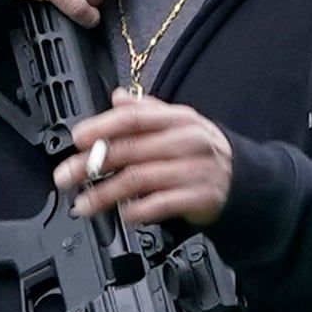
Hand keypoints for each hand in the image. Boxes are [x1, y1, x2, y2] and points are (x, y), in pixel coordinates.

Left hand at [56, 92, 234, 230]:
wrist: (245, 179)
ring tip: (83, 204)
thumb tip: (117, 96)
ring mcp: (194, 170)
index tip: (77, 138)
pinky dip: (138, 211)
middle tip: (66, 176)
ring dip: (105, 194)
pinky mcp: (200, 197)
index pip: (134, 118)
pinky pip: (162, 204)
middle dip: (91, 165)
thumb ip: (147, 111)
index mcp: (178, 119)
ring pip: (140, 180)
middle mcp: (187, 141)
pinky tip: (124, 215)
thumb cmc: (203, 151)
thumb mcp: (179, 124)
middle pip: (130, 150)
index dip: (102, 127)